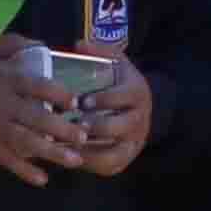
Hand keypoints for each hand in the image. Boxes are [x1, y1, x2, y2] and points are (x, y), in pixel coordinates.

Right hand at [0, 56, 79, 179]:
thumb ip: (12, 45)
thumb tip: (40, 44)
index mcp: (6, 80)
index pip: (39, 87)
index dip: (59, 94)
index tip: (75, 102)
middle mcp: (5, 105)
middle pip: (39, 118)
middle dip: (64, 128)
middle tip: (85, 136)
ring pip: (28, 141)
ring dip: (52, 152)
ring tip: (75, 161)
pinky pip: (7, 159)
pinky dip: (24, 171)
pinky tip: (42, 180)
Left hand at [38, 56, 156, 179]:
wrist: (144, 109)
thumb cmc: (121, 84)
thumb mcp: (117, 64)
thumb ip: (100, 52)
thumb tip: (78, 44)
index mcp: (137, 93)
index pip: (122, 97)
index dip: (102, 100)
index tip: (82, 101)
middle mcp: (140, 119)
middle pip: (118, 126)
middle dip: (94, 126)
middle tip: (73, 124)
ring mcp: (134, 141)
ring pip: (113, 151)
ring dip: (89, 150)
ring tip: (66, 144)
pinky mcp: (126, 157)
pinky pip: (109, 165)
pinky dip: (89, 163)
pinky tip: (70, 156)